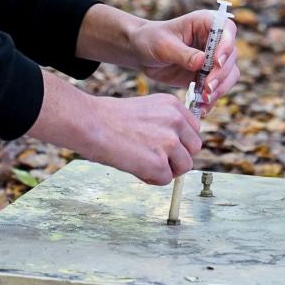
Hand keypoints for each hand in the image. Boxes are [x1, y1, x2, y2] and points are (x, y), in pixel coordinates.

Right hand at [28, 77, 201, 184]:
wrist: (90, 124)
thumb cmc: (109, 118)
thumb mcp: (146, 110)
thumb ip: (165, 124)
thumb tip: (177, 147)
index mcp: (173, 105)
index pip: (194, 130)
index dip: (180, 142)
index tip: (164, 145)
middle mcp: (176, 121)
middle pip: (194, 149)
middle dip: (177, 157)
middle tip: (153, 156)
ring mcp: (170, 142)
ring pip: (184, 167)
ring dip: (166, 169)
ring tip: (142, 161)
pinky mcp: (160, 163)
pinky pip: (166, 179)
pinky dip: (151, 178)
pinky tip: (135, 166)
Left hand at [129, 11, 239, 109]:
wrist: (142, 53)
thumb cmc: (151, 40)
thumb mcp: (164, 45)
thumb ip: (183, 54)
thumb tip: (203, 62)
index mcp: (205, 23)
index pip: (227, 29)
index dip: (226, 45)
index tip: (216, 62)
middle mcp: (214, 40)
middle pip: (231, 56)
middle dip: (221, 74)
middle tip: (208, 88)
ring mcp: (213, 59)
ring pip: (229, 74)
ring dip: (220, 88)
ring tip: (204, 99)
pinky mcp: (208, 75)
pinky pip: (218, 88)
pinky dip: (212, 99)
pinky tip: (202, 108)